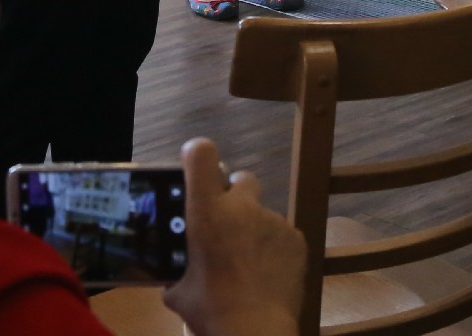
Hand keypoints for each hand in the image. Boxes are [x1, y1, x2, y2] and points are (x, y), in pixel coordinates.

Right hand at [161, 138, 305, 335]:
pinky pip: (281, 234)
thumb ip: (177, 270)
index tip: (194, 164)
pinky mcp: (297, 238)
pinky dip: (273, 248)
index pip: (202, 154)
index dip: (197, 154)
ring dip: (253, 228)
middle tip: (225, 224)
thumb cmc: (210, 311)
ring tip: (246, 262)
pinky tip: (266, 274)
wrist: (256, 330)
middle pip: (240, 179)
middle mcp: (243, 207)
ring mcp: (274, 221)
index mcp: (208, 212)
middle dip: (232, 196)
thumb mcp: (178, 291)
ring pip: (261, 212)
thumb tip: (175, 273)